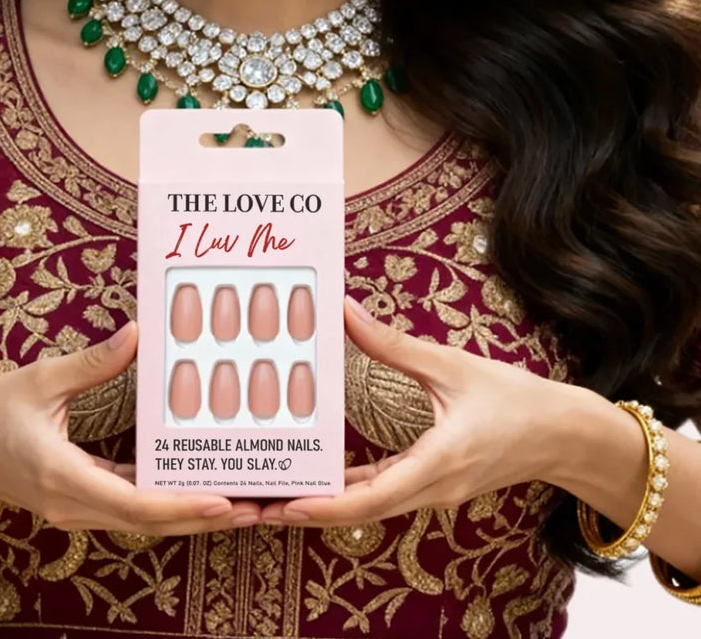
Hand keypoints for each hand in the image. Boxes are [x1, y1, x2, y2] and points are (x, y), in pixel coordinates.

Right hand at [0, 321, 261, 534]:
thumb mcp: (41, 378)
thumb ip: (92, 362)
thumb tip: (137, 333)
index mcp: (63, 476)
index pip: (133, 503)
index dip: (182, 505)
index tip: (224, 501)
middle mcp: (73, 504)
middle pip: (149, 521)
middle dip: (204, 517)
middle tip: (257, 507)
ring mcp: (75, 509)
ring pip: (142, 520)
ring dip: (190, 514)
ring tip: (242, 503)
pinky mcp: (78, 502)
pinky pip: (128, 507)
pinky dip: (164, 502)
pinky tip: (196, 489)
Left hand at [260, 296, 572, 526]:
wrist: (567, 436)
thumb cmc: (516, 400)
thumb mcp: (452, 365)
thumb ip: (393, 344)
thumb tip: (344, 310)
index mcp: (437, 464)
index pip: (371, 498)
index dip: (324, 505)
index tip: (285, 506)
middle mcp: (431, 488)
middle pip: (358, 511)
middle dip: (306, 510)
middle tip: (256, 505)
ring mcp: (432, 491)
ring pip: (368, 507)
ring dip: (323, 503)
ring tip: (273, 494)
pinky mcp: (433, 483)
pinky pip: (384, 494)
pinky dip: (349, 491)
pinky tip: (318, 479)